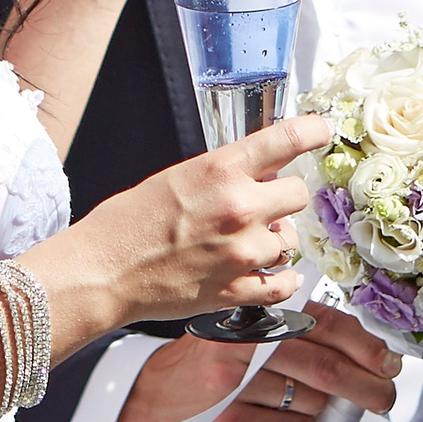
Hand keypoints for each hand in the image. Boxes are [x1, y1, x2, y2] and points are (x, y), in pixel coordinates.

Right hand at [61, 112, 330, 328]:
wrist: (102, 271)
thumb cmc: (126, 224)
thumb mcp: (174, 178)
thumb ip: (221, 174)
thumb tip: (257, 173)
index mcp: (219, 171)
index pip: (286, 139)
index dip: (312, 132)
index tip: (320, 131)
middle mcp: (239, 209)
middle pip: (298, 195)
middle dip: (282, 197)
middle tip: (262, 203)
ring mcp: (242, 253)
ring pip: (291, 241)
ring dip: (274, 239)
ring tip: (245, 242)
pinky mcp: (237, 290)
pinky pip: (284, 284)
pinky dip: (280, 279)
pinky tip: (267, 273)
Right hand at [113, 305, 403, 421]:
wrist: (144, 404)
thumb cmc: (201, 370)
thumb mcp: (237, 337)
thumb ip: (287, 338)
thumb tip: (359, 355)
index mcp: (250, 318)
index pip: (321, 323)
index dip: (364, 344)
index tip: (388, 362)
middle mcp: (242, 346)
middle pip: (325, 366)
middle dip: (367, 386)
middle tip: (384, 398)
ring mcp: (235, 387)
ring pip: (313, 402)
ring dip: (329, 412)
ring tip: (322, 411)